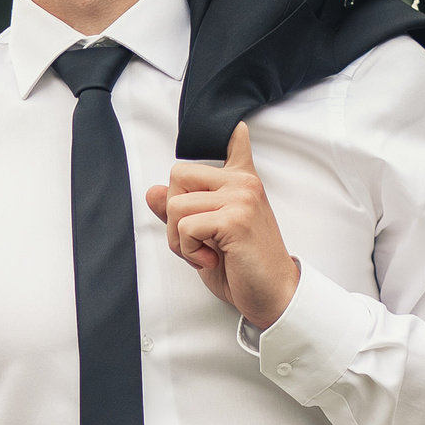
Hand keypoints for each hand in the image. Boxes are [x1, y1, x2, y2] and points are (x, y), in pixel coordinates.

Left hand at [144, 122, 300, 329]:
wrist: (273, 296)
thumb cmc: (243, 267)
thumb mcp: (206, 236)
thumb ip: (181, 211)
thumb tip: (152, 191)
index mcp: (242, 183)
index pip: (235, 144)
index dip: (233, 136)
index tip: (239, 129)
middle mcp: (243, 184)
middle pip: (178, 176)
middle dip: (173, 213)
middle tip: (197, 239)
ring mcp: (241, 198)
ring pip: (175, 205)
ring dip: (179, 239)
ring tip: (205, 253)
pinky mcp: (234, 219)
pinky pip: (184, 226)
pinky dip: (188, 250)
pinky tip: (211, 259)